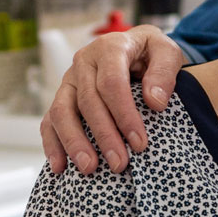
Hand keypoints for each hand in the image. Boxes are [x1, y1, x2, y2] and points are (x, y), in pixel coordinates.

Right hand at [39, 25, 186, 174]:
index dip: (124, 115)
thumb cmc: (152, 53)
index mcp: (109, 48)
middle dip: (103, 135)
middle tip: (119, 164)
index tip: (139, 144)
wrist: (136, 47)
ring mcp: (69, 80)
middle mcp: (84, 62)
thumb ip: (164, 73)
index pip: (112, 83)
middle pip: (87, 101)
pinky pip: (49, 121)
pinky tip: (60, 167)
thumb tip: (154, 102)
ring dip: (74, 142)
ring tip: (89, 169)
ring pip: (61, 111)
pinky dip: (52, 144)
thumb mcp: (168, 52)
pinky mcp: (62, 97)